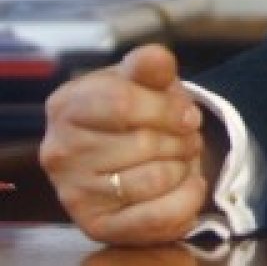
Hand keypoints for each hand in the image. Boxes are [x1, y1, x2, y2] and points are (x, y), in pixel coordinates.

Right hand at [39, 44, 211, 244]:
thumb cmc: (142, 110)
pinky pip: (156, 216)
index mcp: (67, 105)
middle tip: (184, 138)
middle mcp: (59, 151)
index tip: (187, 114)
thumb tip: (156, 60)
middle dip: (181, 138)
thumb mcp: (146, 79)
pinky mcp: (95, 225)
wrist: (137, 154)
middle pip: (144, 143)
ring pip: (155, 179)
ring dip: (184, 166)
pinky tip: (188, 185)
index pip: (122, 103)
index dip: (167, 108)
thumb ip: (151, 65)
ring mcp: (73, 192)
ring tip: (178, 159)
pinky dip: (186, 198)